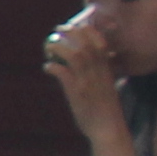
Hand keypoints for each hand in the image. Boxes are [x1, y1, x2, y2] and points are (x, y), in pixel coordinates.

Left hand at [41, 9, 126, 147]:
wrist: (109, 130)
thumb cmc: (107, 112)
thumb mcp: (106, 88)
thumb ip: (98, 76)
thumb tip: (85, 69)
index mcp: (106, 70)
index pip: (99, 43)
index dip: (87, 31)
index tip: (76, 25)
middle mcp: (98, 72)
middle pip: (84, 44)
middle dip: (69, 33)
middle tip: (57, 30)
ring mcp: (87, 81)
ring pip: (74, 54)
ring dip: (58, 48)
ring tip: (49, 48)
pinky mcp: (77, 92)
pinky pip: (63, 73)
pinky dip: (53, 67)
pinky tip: (48, 68)